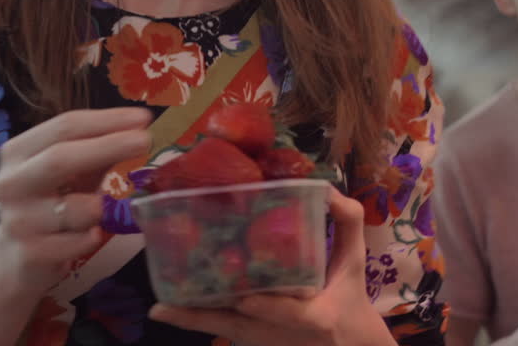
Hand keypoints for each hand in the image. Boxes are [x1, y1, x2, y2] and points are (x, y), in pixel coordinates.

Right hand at [0, 107, 152, 295]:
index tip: (143, 118)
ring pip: (77, 208)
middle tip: (146, 140)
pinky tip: (90, 235)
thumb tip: (139, 126)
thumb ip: (98, 149)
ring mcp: (17, 221)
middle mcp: (10, 184)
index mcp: (18, 153)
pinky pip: (80, 241)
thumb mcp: (72, 172)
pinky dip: (93, 236)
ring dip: (101, 207)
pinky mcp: (30, 254)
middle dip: (108, 146)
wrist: (17, 259)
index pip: (63, 127)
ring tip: (102, 210)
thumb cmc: (52, 203)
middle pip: (60, 158)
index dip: (106, 120)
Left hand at [149, 188, 394, 345]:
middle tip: (170, 305)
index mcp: (317, 317)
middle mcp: (283, 336)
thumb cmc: (350, 296)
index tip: (247, 300)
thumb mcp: (356, 260)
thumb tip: (324, 188)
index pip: (291, 316)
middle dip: (208, 317)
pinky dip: (196, 320)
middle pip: (241, 330)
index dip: (268, 309)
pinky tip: (167, 309)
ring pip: (225, 333)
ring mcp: (265, 343)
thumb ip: (348, 223)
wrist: (347, 343)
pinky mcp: (254, 343)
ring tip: (162, 307)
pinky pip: (221, 331)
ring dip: (193, 320)